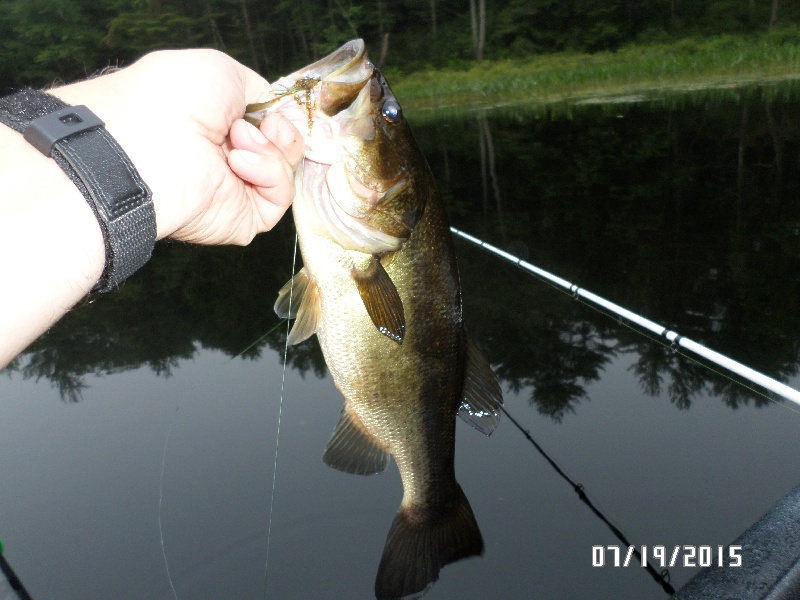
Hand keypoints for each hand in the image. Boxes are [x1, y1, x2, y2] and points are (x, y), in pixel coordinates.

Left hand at [51, 49, 303, 244]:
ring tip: (237, 141)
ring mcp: (237, 190)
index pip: (270, 126)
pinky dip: (270, 175)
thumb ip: (258, 91)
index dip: (281, 117)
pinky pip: (280, 197)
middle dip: (282, 133)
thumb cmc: (173, 98)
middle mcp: (228, 159)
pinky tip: (239, 162)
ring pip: (287, 172)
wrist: (150, 140)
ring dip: (272, 151)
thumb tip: (275, 112)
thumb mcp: (223, 71)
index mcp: (219, 125)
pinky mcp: (245, 218)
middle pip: (284, 150)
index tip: (275, 110)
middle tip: (264, 125)